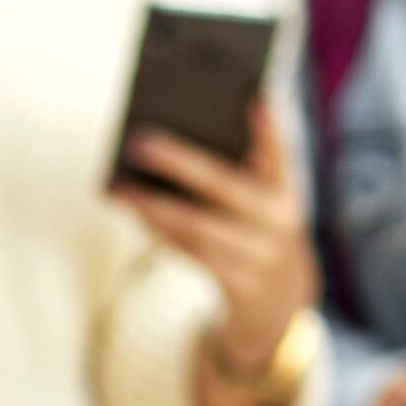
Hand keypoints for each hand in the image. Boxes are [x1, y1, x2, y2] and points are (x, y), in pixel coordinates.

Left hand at [119, 95, 321, 388]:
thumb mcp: (265, 207)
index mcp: (288, 194)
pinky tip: (133, 212)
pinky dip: (158, 231)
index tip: (252, 98)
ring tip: (116, 186)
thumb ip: (242, 174)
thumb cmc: (259, 236)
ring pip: (195, 226)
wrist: (280, 307)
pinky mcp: (236, 287)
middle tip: (138, 140)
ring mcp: (259, 258)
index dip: (268, 128)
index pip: (281, 153)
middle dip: (179, 161)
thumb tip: (173, 144)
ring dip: (150, 204)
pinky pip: (188, 254)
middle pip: (223, 186)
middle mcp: (278, 224)